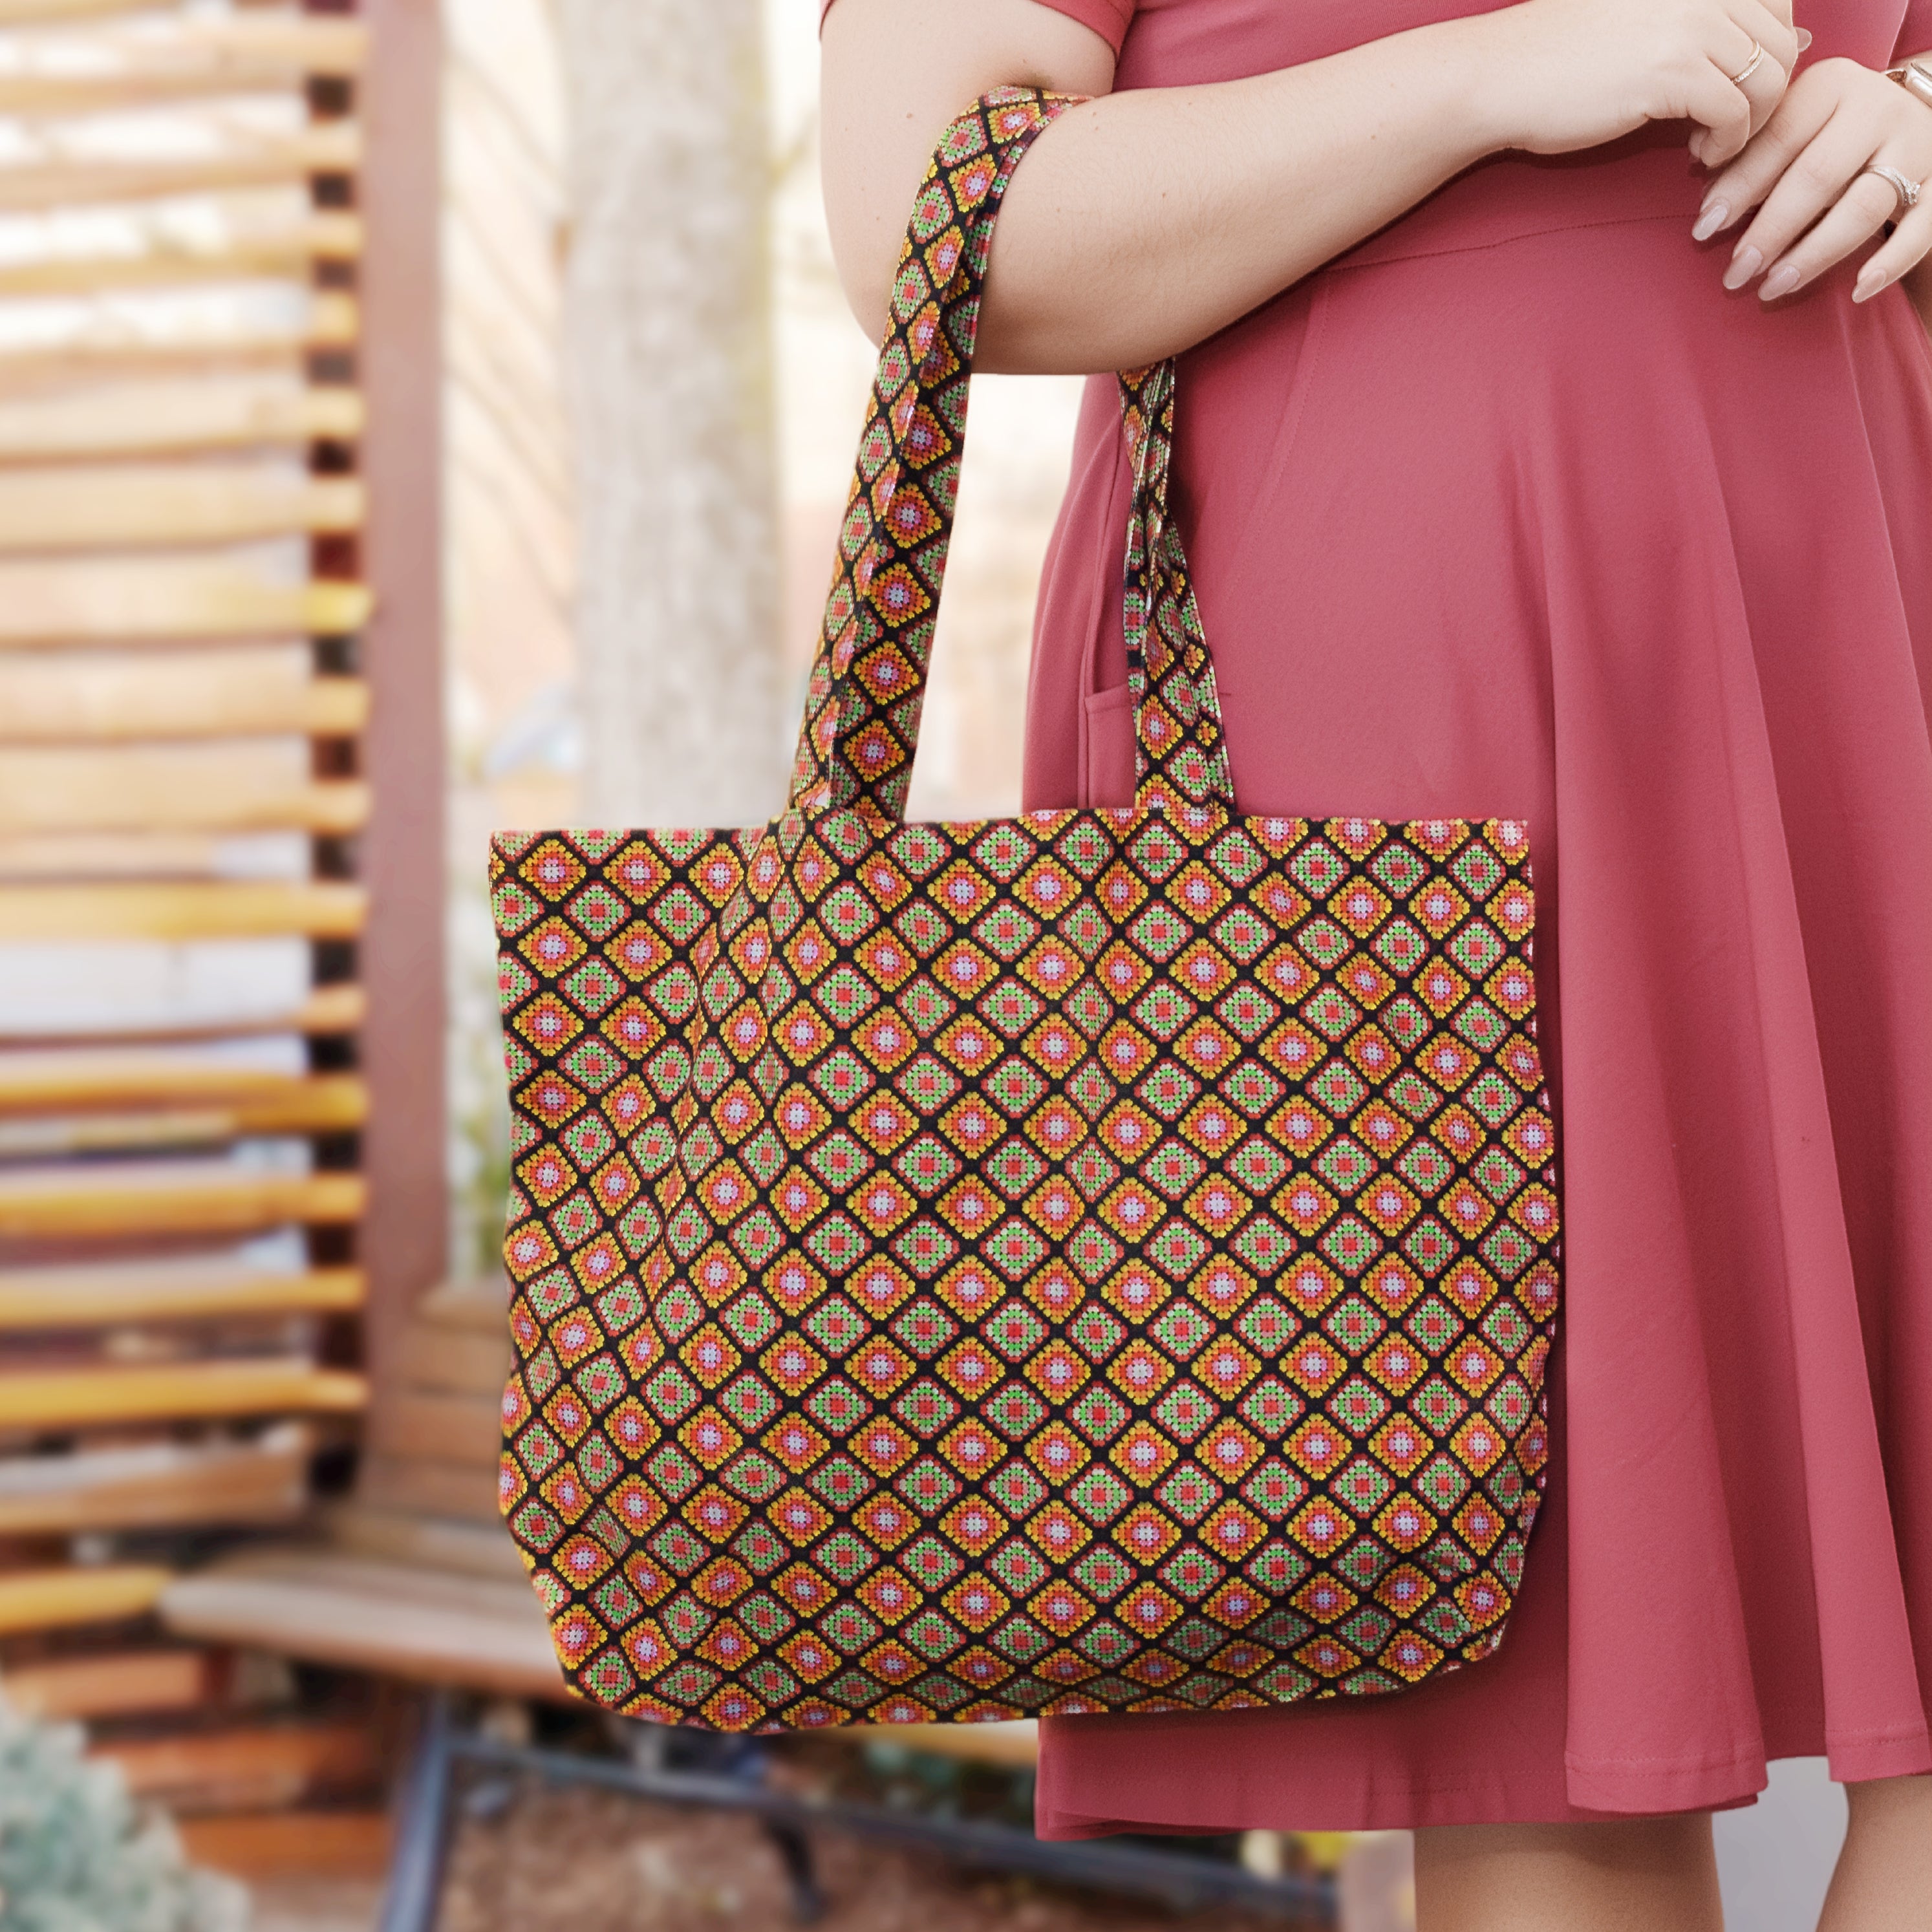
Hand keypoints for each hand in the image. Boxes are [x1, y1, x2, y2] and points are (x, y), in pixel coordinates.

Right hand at [1470, 0, 1801, 167]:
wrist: (1500, 76)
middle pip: (1781, 44)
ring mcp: (1693, 23)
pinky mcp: (1676, 71)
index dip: (1766, 56)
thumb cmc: (1561, 55)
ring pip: (1769, 79)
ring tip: (1714, 143)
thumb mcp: (1647, 18)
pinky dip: (1728, 143)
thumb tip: (1800, 37)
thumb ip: (1714, 21)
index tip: (1732, 91)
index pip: (1777, 6)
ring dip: (1752, 124)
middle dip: (1765, 95)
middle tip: (1726, 126)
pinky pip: (1737, 114)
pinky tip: (1700, 153)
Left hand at [1695, 57, 1931, 301]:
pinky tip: (1858, 290)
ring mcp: (1915, 146)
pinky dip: (1890, 264)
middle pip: (1819, 177)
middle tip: (1735, 274)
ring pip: (1864, 208)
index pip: (1779, 140)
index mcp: (1832, 86)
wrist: (1908, 110)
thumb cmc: (1827, 127)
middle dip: (1771, 231)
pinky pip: (1921, 229)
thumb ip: (1750, 149)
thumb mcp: (1791, 119)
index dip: (1738, 188)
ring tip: (1772, 288)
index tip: (1703, 229)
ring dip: (1814, 254)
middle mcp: (1878, 110)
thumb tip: (1703, 189)